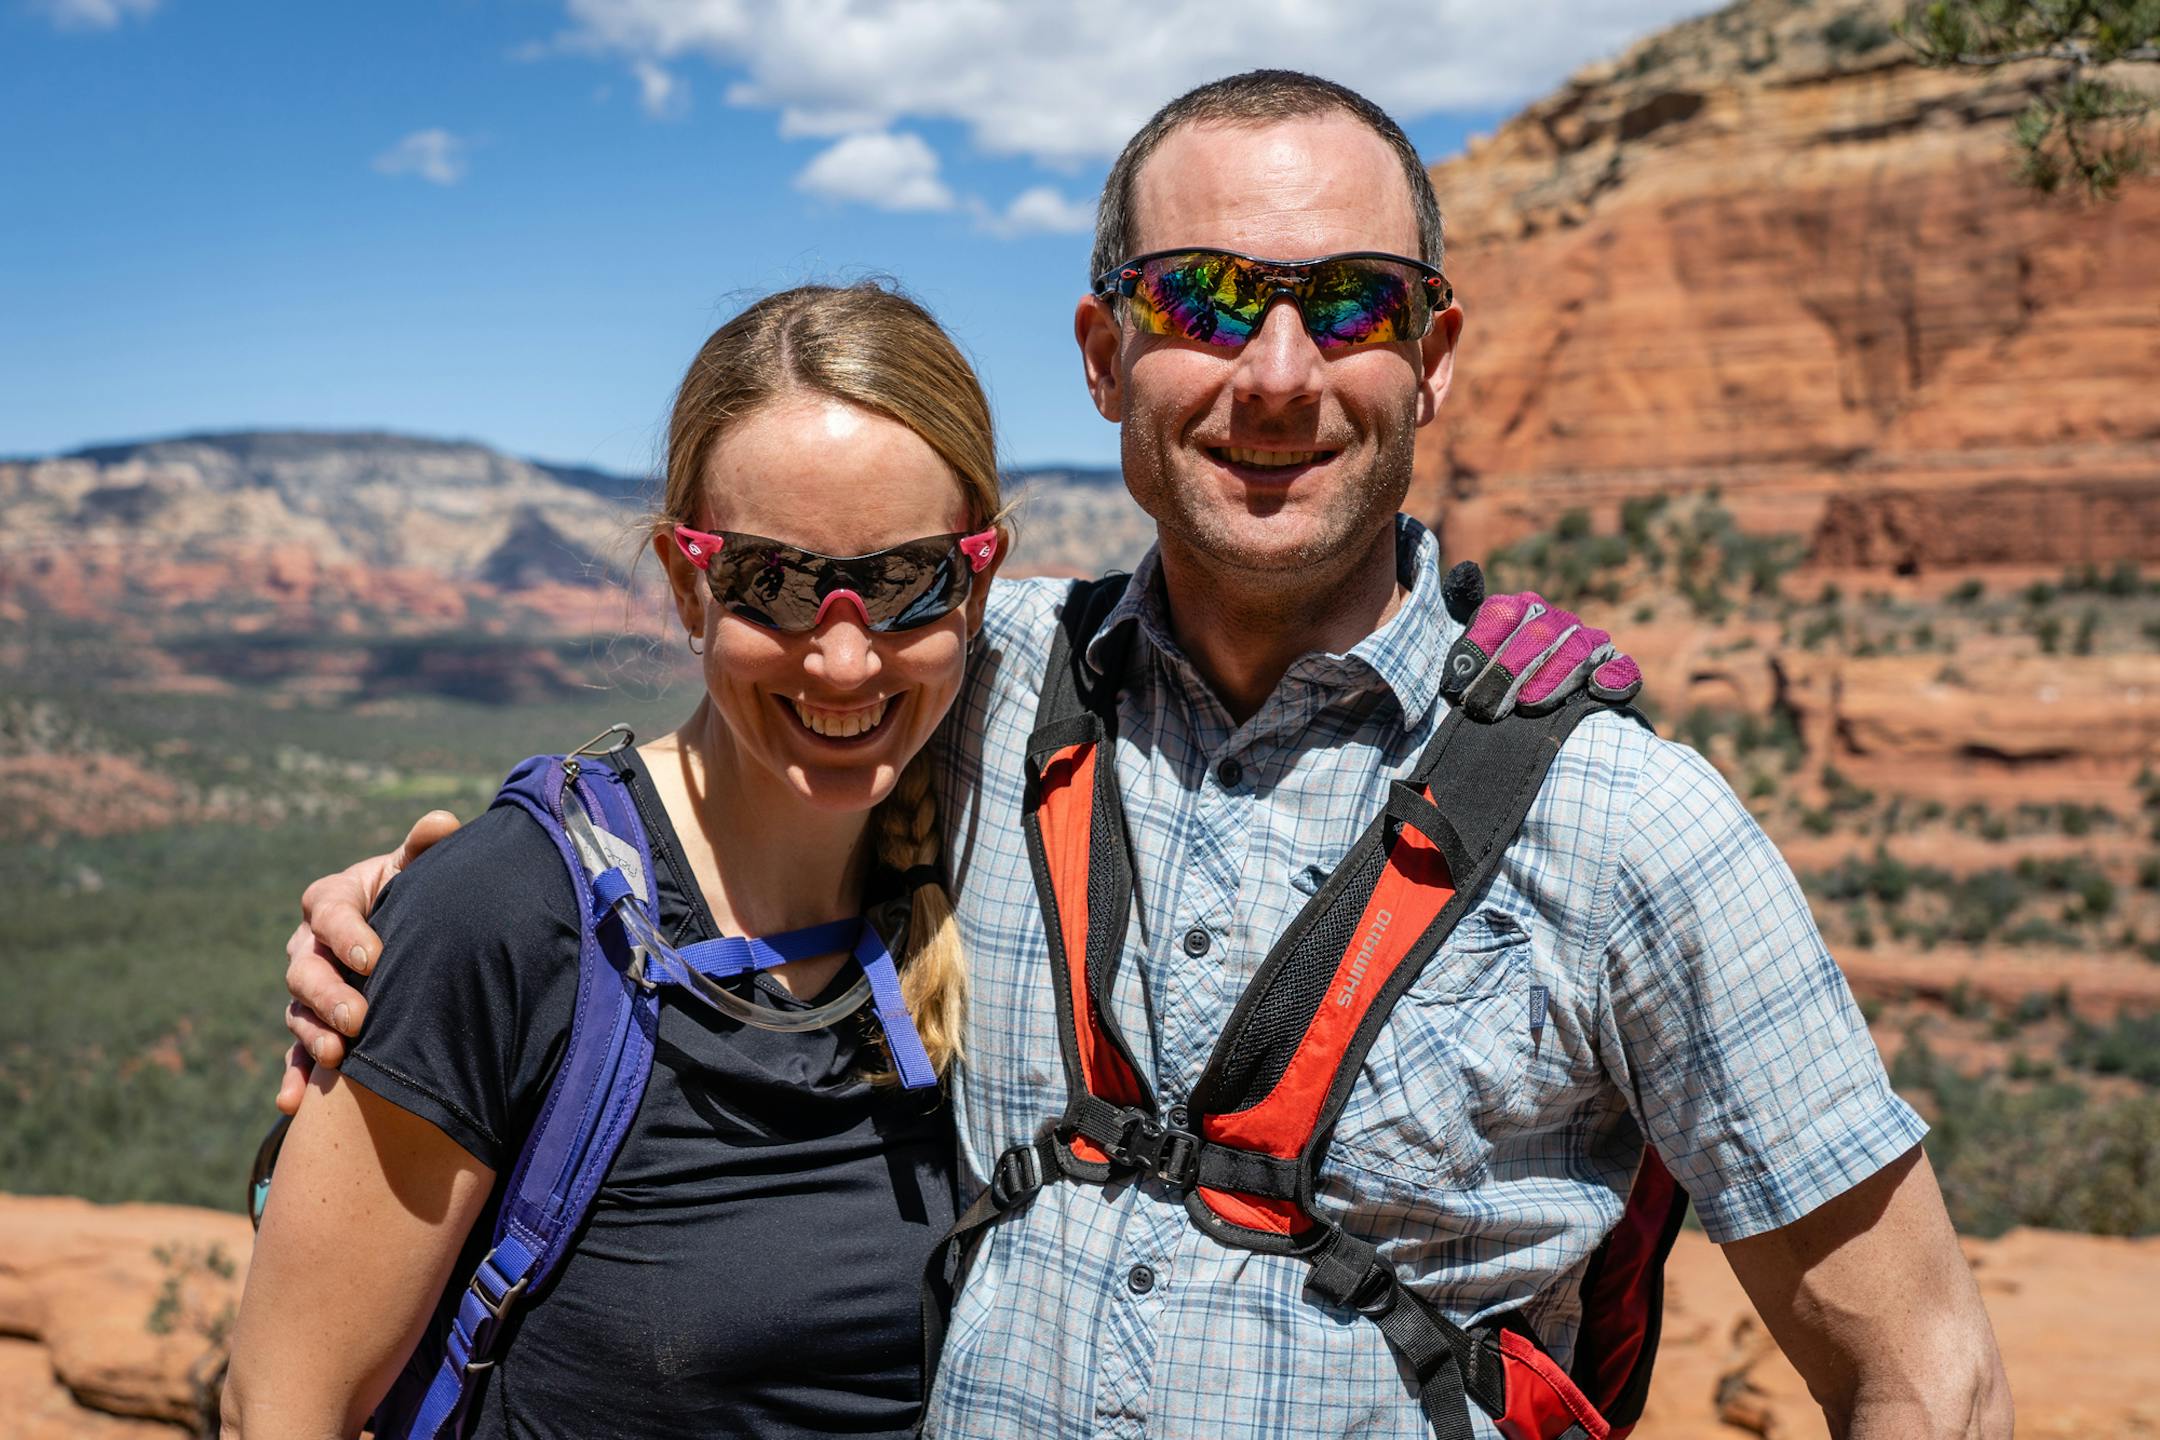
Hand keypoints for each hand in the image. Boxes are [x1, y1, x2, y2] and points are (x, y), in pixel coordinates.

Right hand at [275, 810, 462, 1115]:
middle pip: (305, 969)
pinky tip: (293, 1103)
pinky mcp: (314, 1025)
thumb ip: (427, 847)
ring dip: (312, 1037)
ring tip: (338, 1059)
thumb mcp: (420, 869)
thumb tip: (442, 822)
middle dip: (329, 995)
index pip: (326, 910)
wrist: (417, 932)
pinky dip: (294, 1077)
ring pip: (299, 1013)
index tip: (374, 956)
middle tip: (359, 1019)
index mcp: (334, 899)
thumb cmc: (417, 893)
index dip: (346, 932)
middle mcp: (311, 944)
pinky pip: (296, 1053)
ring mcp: (310, 988)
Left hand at [1438, 562, 1643, 722]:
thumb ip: (1462, 605)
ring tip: (1527, 706)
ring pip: (1577, 650)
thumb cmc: (1485, 676)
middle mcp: (1555, 619)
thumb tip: (1467, 570)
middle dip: (1508, 671)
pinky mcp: (1611, 669)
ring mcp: (1587, 642)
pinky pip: (1622, 668)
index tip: (1458, 685)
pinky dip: (1614, 677)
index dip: (1479, 648)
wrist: (1517, 711)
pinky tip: (1597, 688)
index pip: (1500, 614)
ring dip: (1551, 679)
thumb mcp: (1466, 642)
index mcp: (1518, 606)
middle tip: (1484, 707)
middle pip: (1537, 634)